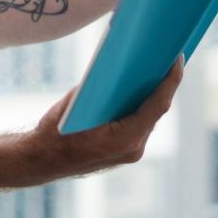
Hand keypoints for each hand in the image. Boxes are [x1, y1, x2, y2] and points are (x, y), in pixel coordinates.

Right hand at [21, 56, 184, 179]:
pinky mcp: (124, 152)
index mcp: (126, 138)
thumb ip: (102, 88)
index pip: (158, 105)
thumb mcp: (77, 101)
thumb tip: (122, 68)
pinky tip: (138, 90)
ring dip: (152, 96)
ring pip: (149, 118)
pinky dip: (140, 107)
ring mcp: (131, 152)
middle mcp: (134, 148)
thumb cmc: (55, 132)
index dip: (171, 79)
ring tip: (155, 69)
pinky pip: (139, 125)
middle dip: (163, 83)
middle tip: (167, 56)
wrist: (40, 161)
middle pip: (157, 110)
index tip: (177, 58)